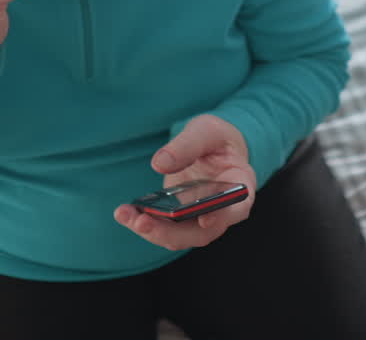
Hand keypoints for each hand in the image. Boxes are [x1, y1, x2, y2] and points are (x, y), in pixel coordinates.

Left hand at [114, 115, 256, 251]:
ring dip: (151, 231)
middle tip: (143, 223)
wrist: (210, 144)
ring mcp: (200, 217)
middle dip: (171, 233)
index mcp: (240, 185)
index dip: (222, 217)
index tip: (204, 219)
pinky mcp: (180, 217)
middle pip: (201, 233)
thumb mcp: (205, 130)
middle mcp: (222, 210)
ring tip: (125, 215)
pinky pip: (163, 227)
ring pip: (179, 236)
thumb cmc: (215, 137)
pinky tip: (125, 212)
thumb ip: (187, 144)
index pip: (237, 208)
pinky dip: (143, 222)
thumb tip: (160, 164)